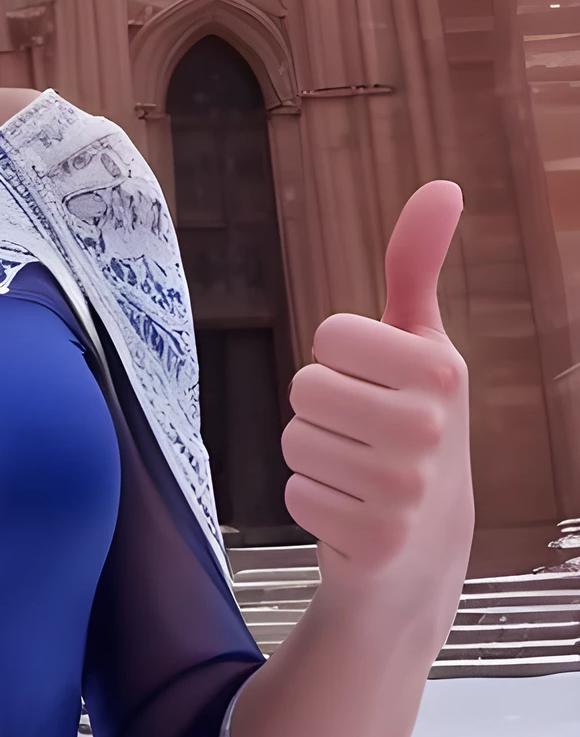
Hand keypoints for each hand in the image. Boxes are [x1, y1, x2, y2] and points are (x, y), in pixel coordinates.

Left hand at [282, 181, 472, 613]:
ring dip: (314, 457)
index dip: (340, 359)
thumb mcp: (420, 345)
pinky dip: (311, 503)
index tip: (375, 386)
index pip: (329, 334)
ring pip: (294, 440)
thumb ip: (416, 266)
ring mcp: (405, 490)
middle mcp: (430, 428)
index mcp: (441, 371)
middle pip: (304, 387)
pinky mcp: (374, 540)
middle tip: (362, 435)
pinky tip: (351, 514)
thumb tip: (443, 187)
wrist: (425, 549)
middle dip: (320, 410)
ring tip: (357, 473)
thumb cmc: (413, 426)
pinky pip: (293, 495)